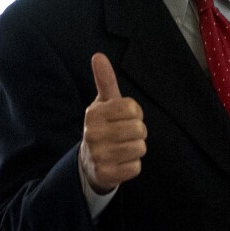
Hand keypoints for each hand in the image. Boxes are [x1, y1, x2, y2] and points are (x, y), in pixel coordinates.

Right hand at [79, 53, 145, 192]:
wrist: (89, 162)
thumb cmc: (103, 127)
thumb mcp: (103, 104)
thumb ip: (104, 80)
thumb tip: (98, 56)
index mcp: (94, 114)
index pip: (133, 108)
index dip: (135, 114)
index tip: (124, 118)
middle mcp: (93, 134)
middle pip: (140, 129)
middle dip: (138, 132)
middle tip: (124, 135)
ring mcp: (99, 155)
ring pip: (140, 148)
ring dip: (136, 149)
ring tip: (122, 148)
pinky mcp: (106, 174)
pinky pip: (136, 167)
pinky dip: (132, 165)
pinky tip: (120, 162)